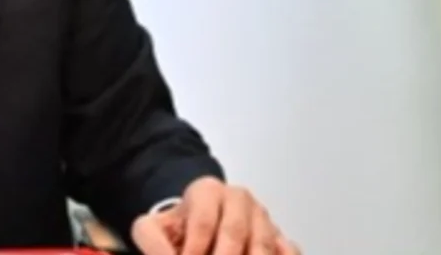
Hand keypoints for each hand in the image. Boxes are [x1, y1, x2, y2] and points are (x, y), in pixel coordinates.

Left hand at [130, 177, 299, 254]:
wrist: (199, 226)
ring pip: (262, 244)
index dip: (193, 250)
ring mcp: (262, 220)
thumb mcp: (153, 229)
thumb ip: (152, 242)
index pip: (203, 222)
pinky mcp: (280, 238)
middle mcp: (239, 201)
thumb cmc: (181, 229)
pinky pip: (288, 250)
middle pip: (234, 233)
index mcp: (207, 191)